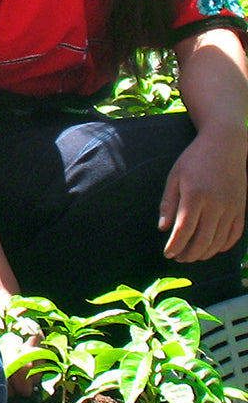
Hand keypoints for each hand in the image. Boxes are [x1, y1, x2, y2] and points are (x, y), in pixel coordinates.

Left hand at [158, 125, 246, 262]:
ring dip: (205, 253)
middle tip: (178, 258)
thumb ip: (168, 203)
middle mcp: (215, 205)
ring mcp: (231, 208)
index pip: (183, 230)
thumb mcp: (174, 177)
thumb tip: (162, 228)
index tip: (167, 254)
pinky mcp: (241, 208)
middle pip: (202, 241)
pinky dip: (224, 246)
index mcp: (195, 196)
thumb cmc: (195, 159)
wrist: (226, 144)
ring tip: (192, 256)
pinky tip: (212, 249)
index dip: (175, 246)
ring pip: (219, 241)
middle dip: (188, 254)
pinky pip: (235, 234)